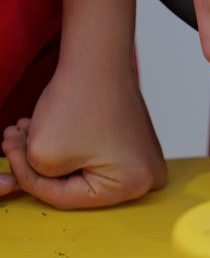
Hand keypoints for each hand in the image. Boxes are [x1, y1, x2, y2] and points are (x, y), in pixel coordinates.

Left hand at [1, 61, 165, 209]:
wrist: (99, 59)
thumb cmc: (80, 100)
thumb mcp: (43, 152)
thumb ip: (36, 176)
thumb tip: (36, 177)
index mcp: (132, 185)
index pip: (67, 199)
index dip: (30, 179)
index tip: (11, 156)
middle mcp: (147, 178)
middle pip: (79, 186)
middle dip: (40, 165)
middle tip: (13, 144)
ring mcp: (145, 161)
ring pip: (84, 170)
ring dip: (52, 154)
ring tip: (26, 131)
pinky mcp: (137, 147)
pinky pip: (98, 157)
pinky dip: (70, 146)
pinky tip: (49, 127)